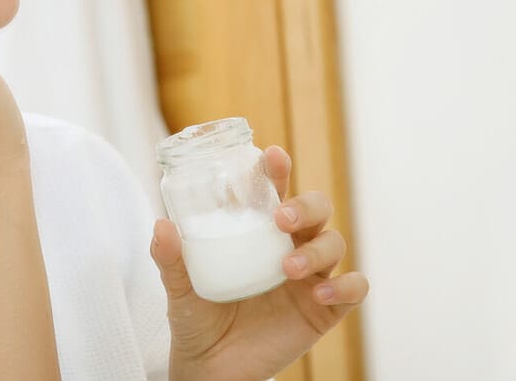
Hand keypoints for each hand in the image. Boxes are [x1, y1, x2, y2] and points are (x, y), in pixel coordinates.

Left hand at [149, 146, 368, 380]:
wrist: (211, 368)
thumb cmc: (197, 317)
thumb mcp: (178, 288)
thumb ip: (170, 258)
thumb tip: (162, 226)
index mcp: (258, 232)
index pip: (275, 192)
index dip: (278, 171)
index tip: (272, 157)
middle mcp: (289, 246)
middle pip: (317, 209)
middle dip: (306, 205)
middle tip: (281, 219)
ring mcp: (310, 277)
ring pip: (334, 244)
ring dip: (317, 249)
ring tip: (288, 268)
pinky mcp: (324, 310)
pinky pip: (353, 289)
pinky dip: (345, 286)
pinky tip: (319, 294)